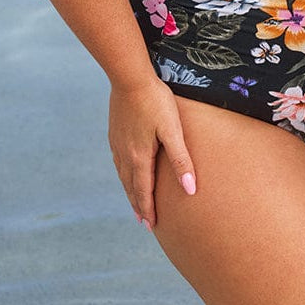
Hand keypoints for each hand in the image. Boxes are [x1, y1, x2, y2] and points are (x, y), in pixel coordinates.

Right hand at [108, 76, 196, 228]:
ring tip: (135, 202)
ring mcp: (117, 143)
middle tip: (144, 222)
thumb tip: (190, 190)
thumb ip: (181, 159)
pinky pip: (118, 161)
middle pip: (131, 186)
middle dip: (138, 205)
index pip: (144, 191)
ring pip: (123, 174)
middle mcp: (125, 154)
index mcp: (139, 157)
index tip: (151, 226)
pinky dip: (123, 174)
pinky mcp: (115, 132)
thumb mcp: (172, 130)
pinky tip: (125, 171)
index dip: (148, 209)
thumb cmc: (155, 102)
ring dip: (129, 191)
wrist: (130, 78)